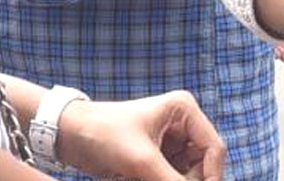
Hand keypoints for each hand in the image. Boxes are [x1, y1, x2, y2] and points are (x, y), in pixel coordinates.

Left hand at [56, 91, 225, 180]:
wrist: (68, 135)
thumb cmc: (102, 134)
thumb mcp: (141, 161)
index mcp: (184, 110)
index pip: (215, 150)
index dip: (212, 178)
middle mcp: (182, 124)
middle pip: (203, 167)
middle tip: (155, 180)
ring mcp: (171, 142)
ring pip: (186, 177)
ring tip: (138, 177)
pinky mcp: (158, 158)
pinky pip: (170, 179)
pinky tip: (134, 178)